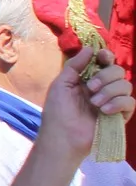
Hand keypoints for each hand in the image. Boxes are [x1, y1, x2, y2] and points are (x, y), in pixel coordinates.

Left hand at [39, 46, 133, 163]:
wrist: (63, 137)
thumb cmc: (57, 111)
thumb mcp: (61, 84)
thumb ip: (74, 65)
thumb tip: (89, 48)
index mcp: (88, 79)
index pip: (105, 62)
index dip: (107, 56)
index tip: (102, 57)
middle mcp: (103, 87)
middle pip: (118, 70)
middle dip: (106, 76)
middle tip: (91, 88)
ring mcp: (113, 101)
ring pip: (126, 85)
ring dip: (110, 91)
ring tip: (94, 103)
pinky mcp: (120, 115)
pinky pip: (130, 102)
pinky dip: (118, 103)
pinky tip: (104, 111)